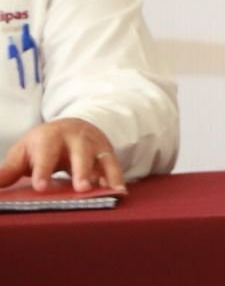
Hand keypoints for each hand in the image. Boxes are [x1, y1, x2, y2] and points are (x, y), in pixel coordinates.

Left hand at [0, 119, 124, 192]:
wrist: (71, 126)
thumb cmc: (42, 145)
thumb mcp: (23, 152)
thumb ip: (9, 171)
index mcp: (50, 137)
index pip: (46, 153)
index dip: (44, 170)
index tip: (41, 188)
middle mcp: (76, 138)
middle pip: (80, 152)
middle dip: (82, 170)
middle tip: (81, 189)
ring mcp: (95, 144)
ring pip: (102, 158)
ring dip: (106, 175)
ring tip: (109, 193)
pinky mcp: (108, 153)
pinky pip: (115, 166)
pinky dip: (118, 179)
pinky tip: (120, 193)